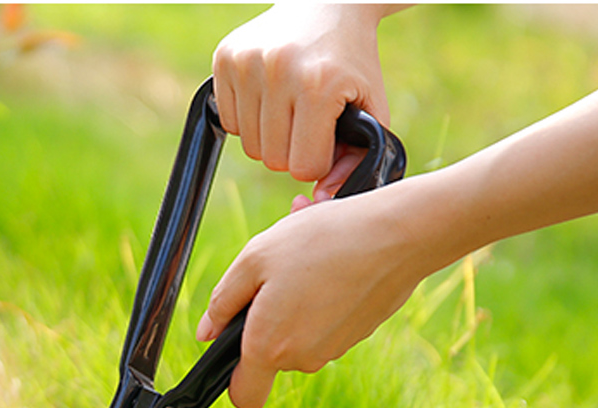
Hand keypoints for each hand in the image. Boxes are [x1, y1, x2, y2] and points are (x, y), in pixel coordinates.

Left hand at [195, 186, 422, 407]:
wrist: (398, 234)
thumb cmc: (322, 240)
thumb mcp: (255, 258)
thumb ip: (223, 301)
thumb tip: (206, 332)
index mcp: (268, 347)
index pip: (243, 396)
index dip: (232, 380)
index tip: (235, 349)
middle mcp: (302, 359)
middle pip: (271, 356)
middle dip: (267, 321)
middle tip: (276, 275)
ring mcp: (333, 350)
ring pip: (299, 336)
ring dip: (295, 304)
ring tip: (307, 262)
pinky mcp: (356, 335)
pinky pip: (325, 323)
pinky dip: (322, 301)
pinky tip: (332, 265)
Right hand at [212, 4, 394, 179]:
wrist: (329, 2)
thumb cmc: (352, 63)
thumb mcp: (371, 110)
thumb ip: (355, 160)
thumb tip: (319, 198)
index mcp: (318, 84)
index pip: (303, 167)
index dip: (318, 161)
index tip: (327, 137)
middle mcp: (278, 69)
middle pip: (272, 159)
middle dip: (292, 150)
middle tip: (308, 123)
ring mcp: (247, 61)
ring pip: (250, 145)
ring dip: (270, 137)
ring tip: (290, 108)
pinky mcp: (225, 57)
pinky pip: (230, 122)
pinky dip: (249, 119)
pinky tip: (269, 96)